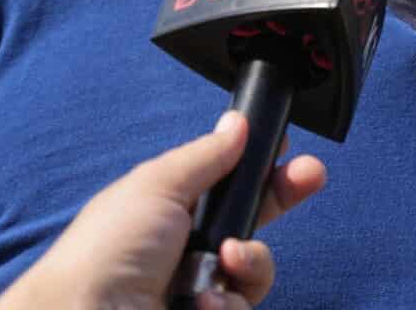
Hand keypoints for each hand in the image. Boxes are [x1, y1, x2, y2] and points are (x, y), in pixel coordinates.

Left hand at [0, 111, 327, 309]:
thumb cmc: (107, 251)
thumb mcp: (158, 186)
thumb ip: (205, 156)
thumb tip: (237, 123)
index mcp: (171, 207)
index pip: (228, 181)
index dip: (260, 165)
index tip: (287, 148)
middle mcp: (188, 246)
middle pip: (252, 219)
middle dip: (281, 196)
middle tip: (307, 176)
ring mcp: (198, 286)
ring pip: (255, 269)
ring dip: (248, 261)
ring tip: (225, 261)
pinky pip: (242, 306)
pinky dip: (227, 302)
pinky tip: (203, 301)